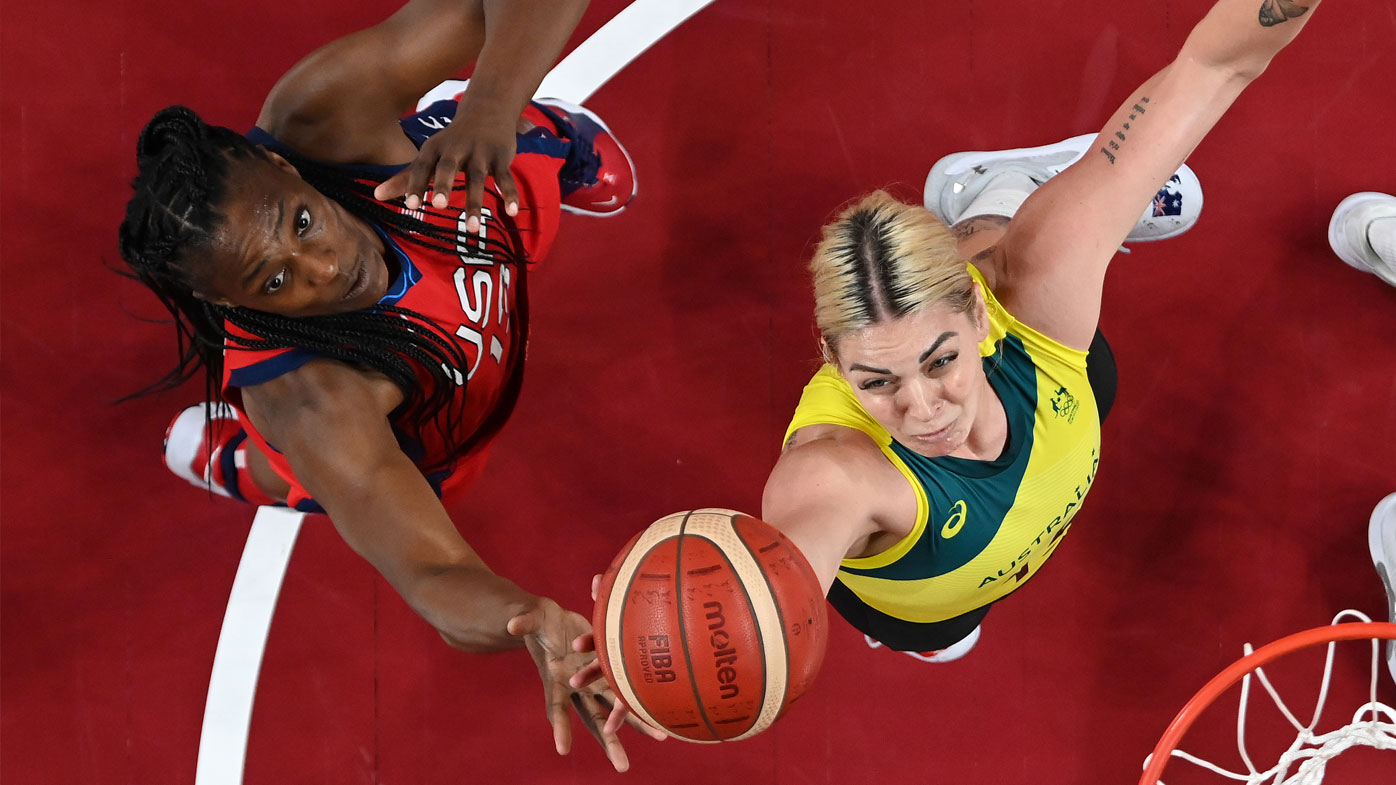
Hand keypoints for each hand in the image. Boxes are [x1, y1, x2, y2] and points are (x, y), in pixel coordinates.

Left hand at [374, 95, 519, 233]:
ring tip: (473, 229)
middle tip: (438, 205)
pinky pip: (505, 177)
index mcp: (435, 149)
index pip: (422, 167)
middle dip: (444, 185)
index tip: (410, 206)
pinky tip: (512, 212)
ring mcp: (480, 153)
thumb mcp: (429, 155)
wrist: (488, 109)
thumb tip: (376, 196)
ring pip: (478, 178)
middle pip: (448, 167)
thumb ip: (405, 177)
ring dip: (475, 202)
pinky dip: (509, 194)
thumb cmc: (453, 140)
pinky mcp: (501, 157)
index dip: (415, 185)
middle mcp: (456, 149)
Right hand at [507, 598, 665, 771]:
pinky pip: (625, 689)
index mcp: (555, 681)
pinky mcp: (606, 671)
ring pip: (617, 708)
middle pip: (594, 720)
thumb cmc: (538, 621)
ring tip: (661, 737)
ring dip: (637, 723)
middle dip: (609, 742)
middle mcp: (576, 689)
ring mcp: (593, 683)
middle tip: (623, 767)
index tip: (563, 749)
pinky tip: (663, 710)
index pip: (557, 708)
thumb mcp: (531, 618)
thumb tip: (512, 624)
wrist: (552, 622)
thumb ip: (524, 623)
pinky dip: (641, 700)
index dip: (560, 727)